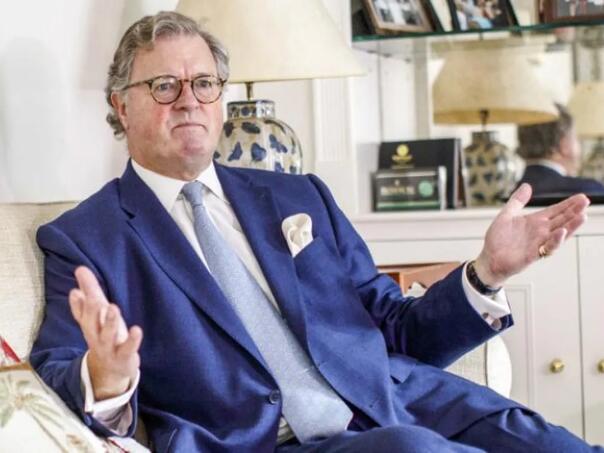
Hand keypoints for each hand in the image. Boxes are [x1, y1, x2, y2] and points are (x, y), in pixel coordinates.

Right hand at [69, 266, 142, 400]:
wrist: (110, 370)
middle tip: (95, 298)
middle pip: (91, 323)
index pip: (81, 313)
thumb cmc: (104, 335)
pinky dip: (132, 340)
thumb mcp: (98, 315)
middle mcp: (96, 336)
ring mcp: (109, 348)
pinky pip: (127, 349)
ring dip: (109, 322)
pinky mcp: (124, 356)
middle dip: (92, 310)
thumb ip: (90, 292)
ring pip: (107, 336)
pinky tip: (137, 330)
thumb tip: (80, 270)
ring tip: (113, 307)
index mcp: (90, 325)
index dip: (77, 303)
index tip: (75, 289)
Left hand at [474, 183, 588, 287]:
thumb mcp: (506, 215)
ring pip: (560, 233)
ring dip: (572, 226)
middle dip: (574, 211)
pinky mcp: (534, 254)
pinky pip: (548, 247)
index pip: (556, 211)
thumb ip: (517, 201)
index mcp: (535, 221)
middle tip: (585, 201)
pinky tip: (561, 231)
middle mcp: (540, 232)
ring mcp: (539, 243)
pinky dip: (555, 240)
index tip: (581, 197)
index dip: (568, 204)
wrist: (488, 258)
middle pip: (562, 220)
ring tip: (582, 216)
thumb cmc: (497, 239)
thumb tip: (527, 185)